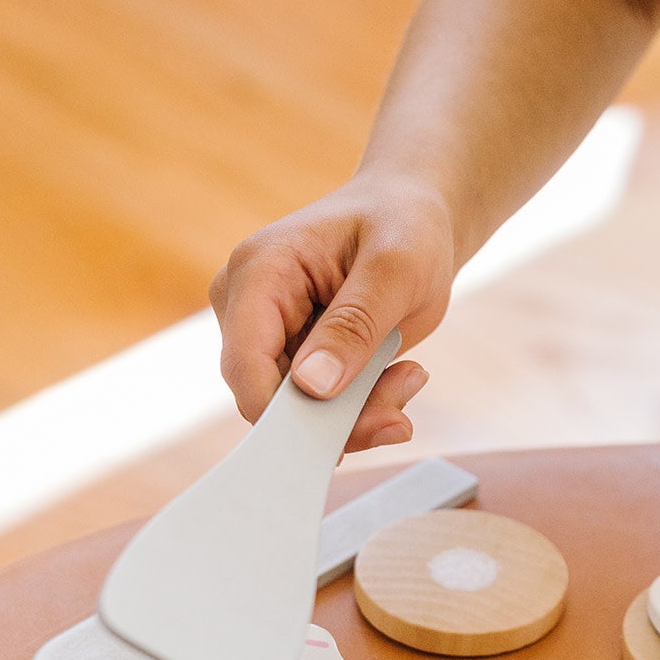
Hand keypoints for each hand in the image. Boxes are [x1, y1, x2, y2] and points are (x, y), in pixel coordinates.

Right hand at [210, 170, 453, 451]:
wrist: (414, 216)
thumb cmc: (405, 225)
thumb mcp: (396, 267)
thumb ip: (355, 325)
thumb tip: (311, 387)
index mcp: (259, 271)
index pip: (245, 363)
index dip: (280, 415)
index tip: (338, 443)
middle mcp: (248, 306)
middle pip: (269, 397)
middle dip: (338, 417)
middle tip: (399, 414)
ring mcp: (268, 334)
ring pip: (298, 410)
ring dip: (359, 413)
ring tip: (409, 378)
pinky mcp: (294, 356)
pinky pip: (320, 405)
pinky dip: (363, 406)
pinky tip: (400, 376)